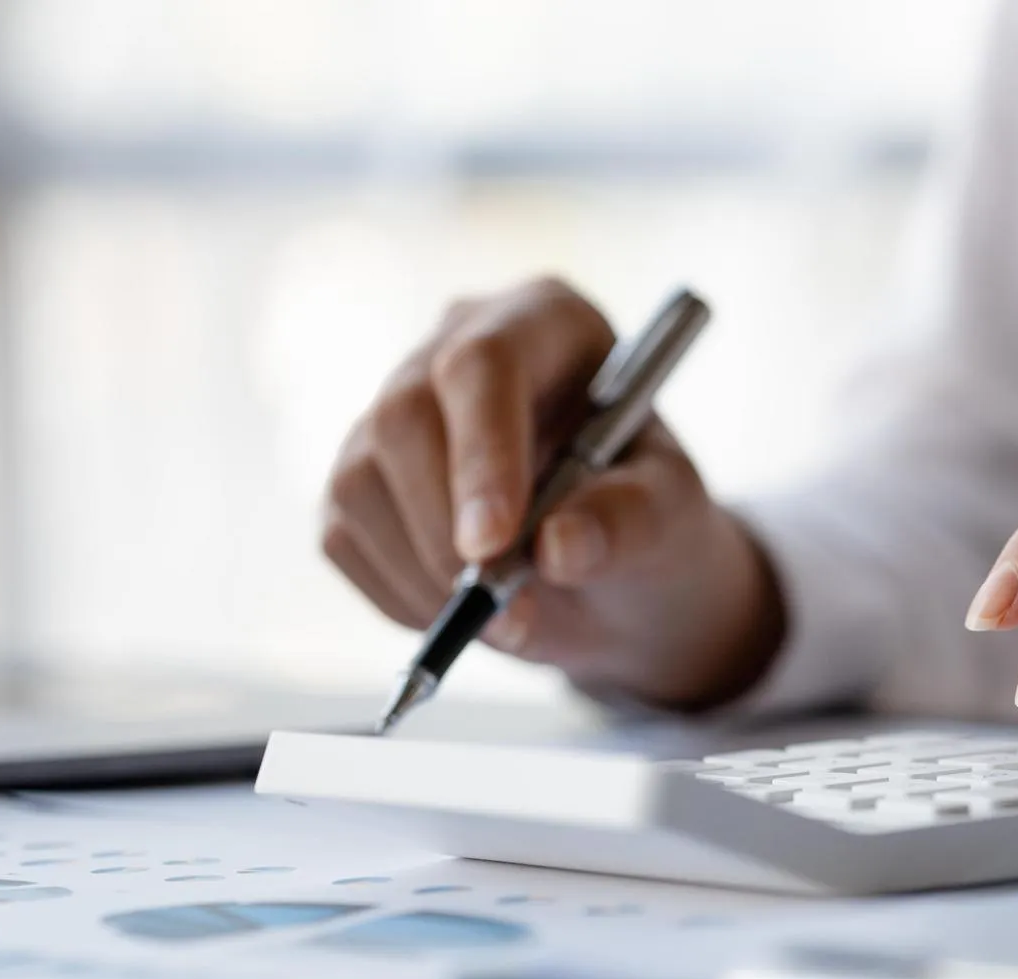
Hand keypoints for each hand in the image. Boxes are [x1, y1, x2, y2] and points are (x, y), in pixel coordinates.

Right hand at [323, 276, 782, 708]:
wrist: (611, 570)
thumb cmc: (647, 516)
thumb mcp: (672, 515)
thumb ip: (629, 521)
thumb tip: (559, 547)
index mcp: (546, 321)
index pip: (486, 364)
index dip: (482, 453)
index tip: (492, 545)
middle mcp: (456, 345)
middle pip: (404, 416)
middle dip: (444, 529)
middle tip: (496, 608)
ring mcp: (394, 406)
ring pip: (361, 483)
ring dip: (423, 574)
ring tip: (504, 617)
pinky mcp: (360, 475)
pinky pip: (345, 538)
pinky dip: (401, 594)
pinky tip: (464, 607)